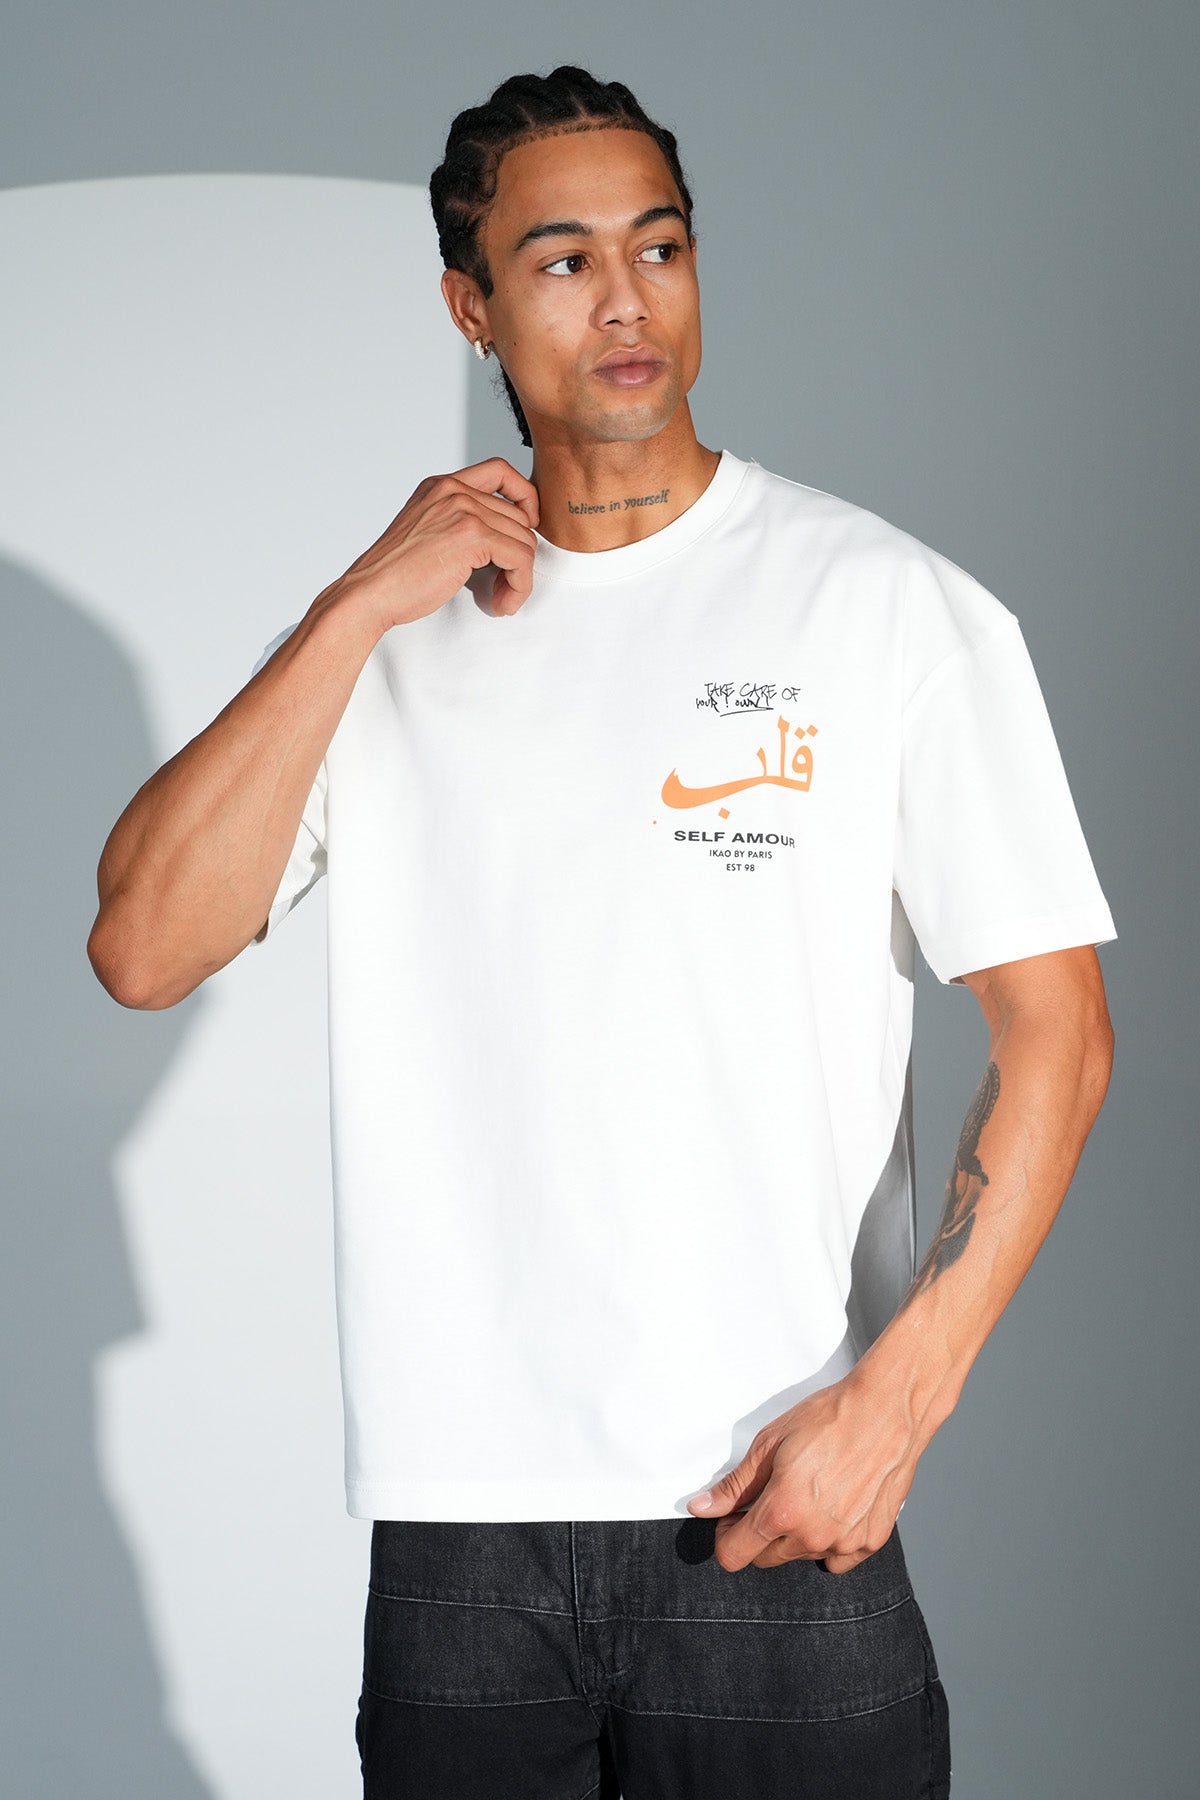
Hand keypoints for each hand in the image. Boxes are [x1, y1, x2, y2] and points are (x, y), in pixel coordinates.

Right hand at [330, 456, 539, 630]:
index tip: (523, 527)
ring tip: (501, 597)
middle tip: (504, 584)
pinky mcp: (472, 536)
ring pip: (525, 540)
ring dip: (520, 576)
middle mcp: (454, 490)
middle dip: (519, 555)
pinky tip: (502, 602)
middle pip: (520, 515)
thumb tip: (500, 538)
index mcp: (442, 486)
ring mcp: (463, 510)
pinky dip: (519, 586)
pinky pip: (521, 559)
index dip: (524, 496)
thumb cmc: (394, 572)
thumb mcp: (426, 530)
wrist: (371, 591)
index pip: (501, 470)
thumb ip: (457, 522)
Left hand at [686, 1370, 921, 1573]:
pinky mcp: (870, 1541)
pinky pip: (838, 1558)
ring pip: (801, 1557)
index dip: (726, 1535)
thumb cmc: (830, 1419)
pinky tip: (834, 1507)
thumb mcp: (769, 1443)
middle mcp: (812, 1536)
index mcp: (781, 1512)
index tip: (733, 1516)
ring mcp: (844, 1543)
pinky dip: (830, 1540)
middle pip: (766, 1558)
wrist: (886, 1410)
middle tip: (770, 1496)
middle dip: (759, 1533)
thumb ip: (735, 1485)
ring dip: (795, 1535)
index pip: (734, 1555)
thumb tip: (702, 1508)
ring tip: (808, 1492)